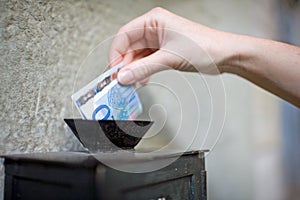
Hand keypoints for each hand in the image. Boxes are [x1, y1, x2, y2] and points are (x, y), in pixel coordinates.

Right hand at [109, 7, 232, 84]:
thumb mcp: (169, 58)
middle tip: (121, 81)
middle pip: (129, 47)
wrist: (224, 56)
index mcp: (154, 20)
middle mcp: (154, 29)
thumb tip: (124, 76)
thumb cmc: (205, 47)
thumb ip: (143, 68)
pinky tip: (142, 80)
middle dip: (124, 65)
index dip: (116, 54)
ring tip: (131, 83)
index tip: (114, 70)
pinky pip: (146, 62)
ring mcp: (159, 41)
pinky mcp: (164, 51)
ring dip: (133, 70)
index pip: (124, 35)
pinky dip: (142, 71)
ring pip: (137, 56)